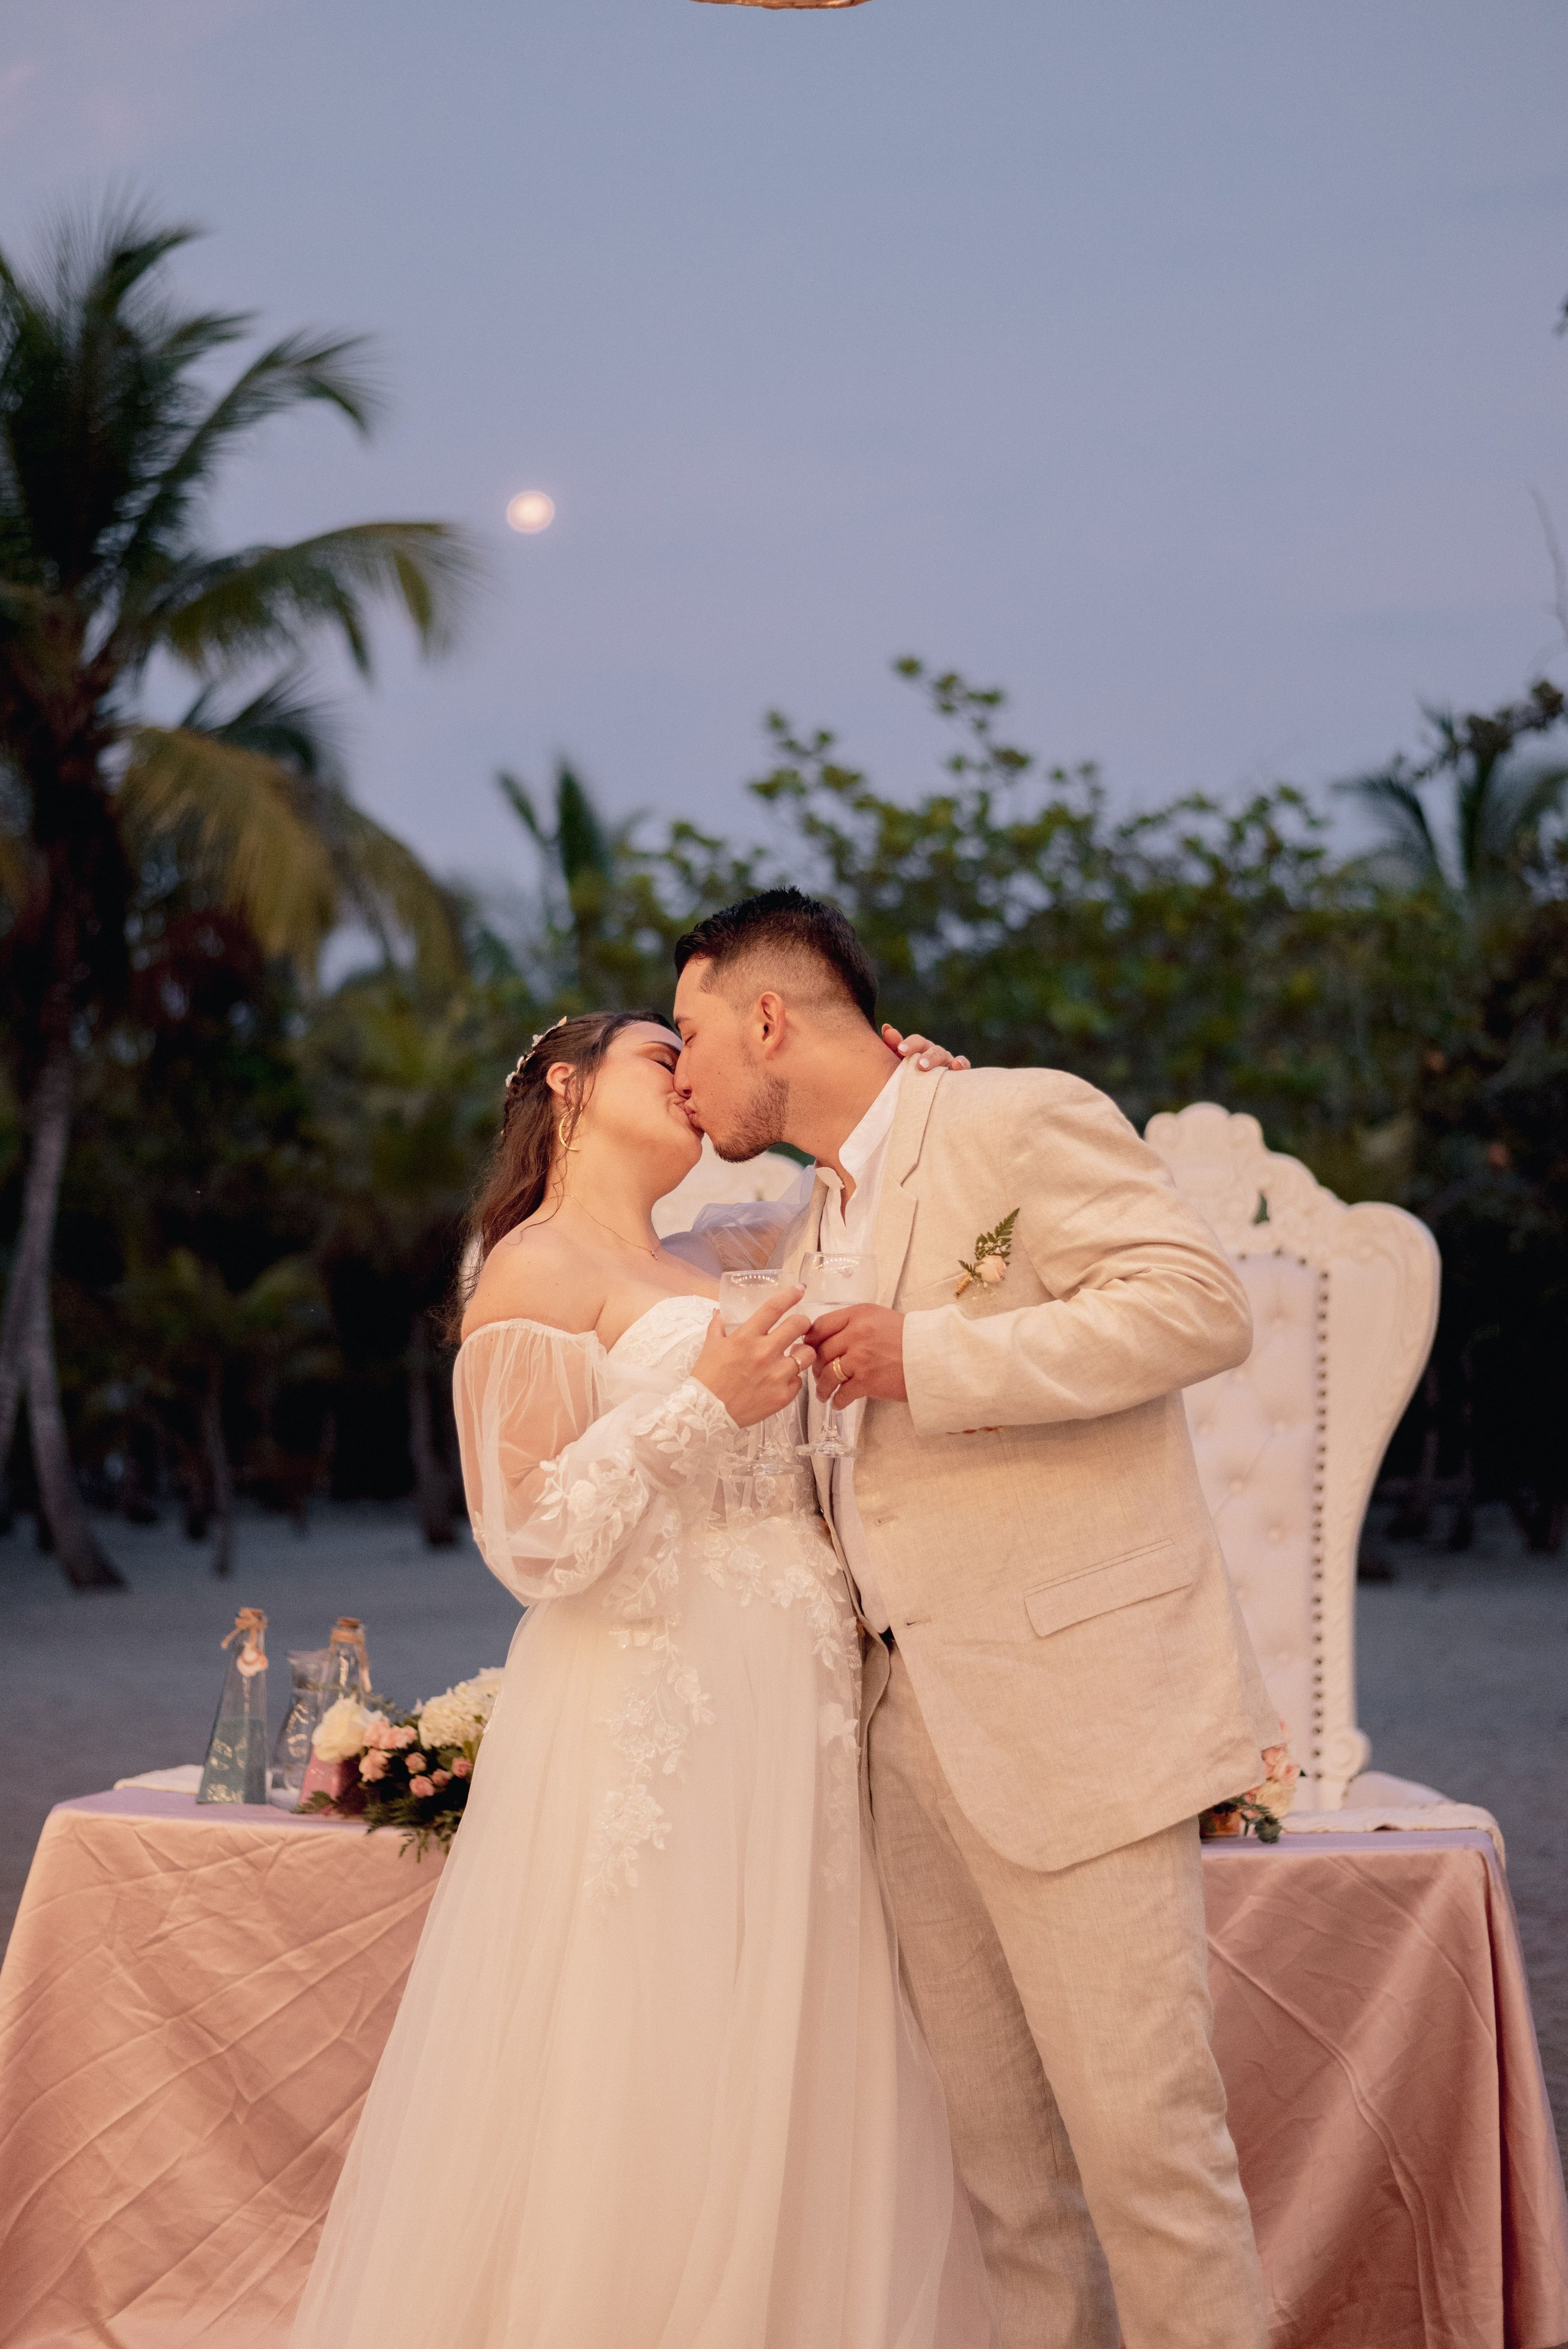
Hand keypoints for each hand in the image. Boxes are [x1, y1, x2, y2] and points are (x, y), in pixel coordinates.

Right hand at [692, 1286, 811, 1427]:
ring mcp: (776, 1375)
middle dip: (804, 1323)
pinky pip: (799, 1381)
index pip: (774, 1308)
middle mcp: (764, 1352)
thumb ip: (718, 1327)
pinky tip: (781, 1380)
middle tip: (801, 1326)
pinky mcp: (783, 1396)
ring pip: (807, 1354)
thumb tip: (719, 1312)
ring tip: (795, 1355)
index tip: (800, 1289)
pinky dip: (792, 1379)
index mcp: (746, 1337)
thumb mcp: (710, 1347)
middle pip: (799, 1325)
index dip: (791, 1295)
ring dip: (803, 1352)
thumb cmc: (707, 1378)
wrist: (706, 1414)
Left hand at [807, 1304, 907, 1407]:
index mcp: (858, 1314)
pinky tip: (838, 1403)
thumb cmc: (909, 1337)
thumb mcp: (880, 1318)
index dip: (810, 1340)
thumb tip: (828, 1338)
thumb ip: (854, 1323)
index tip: (807, 1348)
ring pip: (827, 1374)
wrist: (933, 1356)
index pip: (821, 1325)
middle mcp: (856, 1333)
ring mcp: (861, 1357)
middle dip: (815, 1366)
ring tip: (823, 1394)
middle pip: (821, 1351)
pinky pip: (842, 1393)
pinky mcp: (867, 1380)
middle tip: (817, 1374)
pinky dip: (837, 1400)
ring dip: (822, 1387)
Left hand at [882, 1023, 970, 1071]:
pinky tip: (957, 1065)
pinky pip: (963, 1066)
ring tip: (930, 1067)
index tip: (901, 1049)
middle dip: (926, 1056)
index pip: (917, 1041)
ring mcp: (947, 1062)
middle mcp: (934, 1053)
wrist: (921, 1099)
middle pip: (931, 1048)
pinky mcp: (959, 1073)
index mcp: (920, 1049)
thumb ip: (892, 1047)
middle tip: (920, 1065)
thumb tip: (887, 1027)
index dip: (909, 1044)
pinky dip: (961, 1064)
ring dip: (937, 1060)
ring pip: (944, 1056)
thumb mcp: (897, 1063)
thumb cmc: (908, 1078)